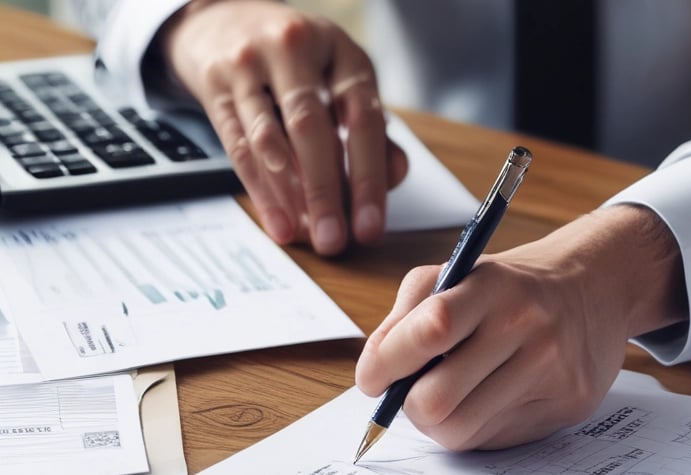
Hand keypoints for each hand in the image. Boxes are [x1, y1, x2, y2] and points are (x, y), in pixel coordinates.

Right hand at [159, 0, 406, 254]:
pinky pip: (238, 145)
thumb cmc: (299, 64)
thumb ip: (371, 131)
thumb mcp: (342, 83)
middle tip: (334, 239)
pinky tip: (276, 220)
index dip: (369, 177)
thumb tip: (394, 177)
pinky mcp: (216, 83)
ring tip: (305, 235)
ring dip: (289, 194)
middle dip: (326, 192)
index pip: (363, 119)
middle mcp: (296, 49)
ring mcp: (250, 63)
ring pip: (270, 139)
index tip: (370, 225)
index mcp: (342, 53)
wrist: (224, 23)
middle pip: (312, 128)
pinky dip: (260, 189)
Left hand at [355, 205, 686, 449]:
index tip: (372, 377)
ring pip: (461, 431)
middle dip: (408, 405)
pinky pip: (496, 438)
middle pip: (437, 400)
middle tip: (410, 391)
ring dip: (440, 420)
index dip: (385, 363)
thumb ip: (408, 316)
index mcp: (492, 285)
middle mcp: (527, 325)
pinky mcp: (569, 403)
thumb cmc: (511, 287)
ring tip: (451, 393)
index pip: (430, 330)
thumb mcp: (458, 274)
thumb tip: (374, 370)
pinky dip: (479, 424)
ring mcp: (551, 369)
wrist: (595, 288)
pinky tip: (492, 395)